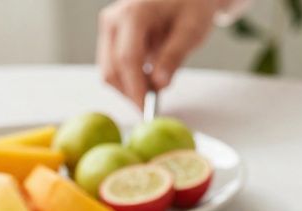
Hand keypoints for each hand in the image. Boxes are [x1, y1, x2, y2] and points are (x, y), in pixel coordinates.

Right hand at [97, 0, 216, 106]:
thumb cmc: (191, 4)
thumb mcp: (191, 29)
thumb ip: (174, 56)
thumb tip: (159, 85)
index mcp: (133, 13)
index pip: (127, 59)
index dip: (136, 89)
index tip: (146, 109)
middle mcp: (114, 19)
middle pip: (112, 69)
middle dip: (131, 92)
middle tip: (153, 106)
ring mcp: (109, 28)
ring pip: (109, 71)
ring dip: (129, 87)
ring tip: (156, 86)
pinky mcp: (111, 36)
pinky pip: (113, 67)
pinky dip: (128, 78)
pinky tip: (148, 77)